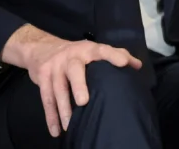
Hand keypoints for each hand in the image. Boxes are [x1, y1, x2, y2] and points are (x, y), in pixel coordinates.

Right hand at [2, 25, 140, 137]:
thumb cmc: (76, 53)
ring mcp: (54, 68)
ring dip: (63, 109)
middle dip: (78, 85)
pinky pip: (46, 100)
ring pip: (57, 89)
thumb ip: (116, 54)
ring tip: (70, 125)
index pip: (102, 50)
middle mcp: (70, 57)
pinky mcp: (41, 78)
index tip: (123, 64)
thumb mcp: (94, 49)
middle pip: (74, 70)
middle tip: (83, 102)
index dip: (113, 55)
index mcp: (88, 49)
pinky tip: (56, 131)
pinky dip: (51, 117)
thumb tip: (137, 66)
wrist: (41, 48)